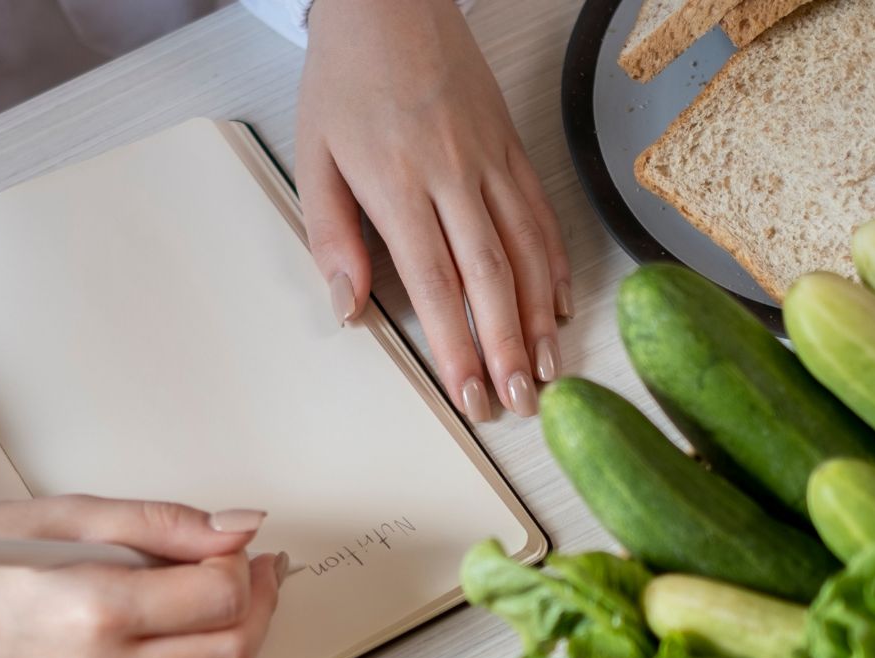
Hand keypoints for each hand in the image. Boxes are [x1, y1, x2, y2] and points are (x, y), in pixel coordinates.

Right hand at [0, 496, 282, 657]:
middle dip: (260, 603)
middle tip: (255, 562)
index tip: (234, 539)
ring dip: (236, 629)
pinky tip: (180, 609)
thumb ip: (162, 523)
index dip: (244, 564)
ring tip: (225, 580)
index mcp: (96, 608)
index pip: (218, 598)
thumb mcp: (66, 515)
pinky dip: (195, 647)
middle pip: (230, 650)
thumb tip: (238, 528)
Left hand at [297, 0, 571, 422]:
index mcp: (398, 183)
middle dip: (506, 346)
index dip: (457, 343)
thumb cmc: (345, 80)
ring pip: (526, 249)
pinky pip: (541, 212)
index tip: (469, 391)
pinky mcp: (512, 145)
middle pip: (490, 275)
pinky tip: (560, 304)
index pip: (435, 281)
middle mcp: (454, 174)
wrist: (389, 3)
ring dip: (539, 316)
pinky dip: (555, 263)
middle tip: (519, 401)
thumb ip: (331, 237)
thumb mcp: (314, 158)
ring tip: (546, 370)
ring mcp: (490, 159)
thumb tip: (348, 308)